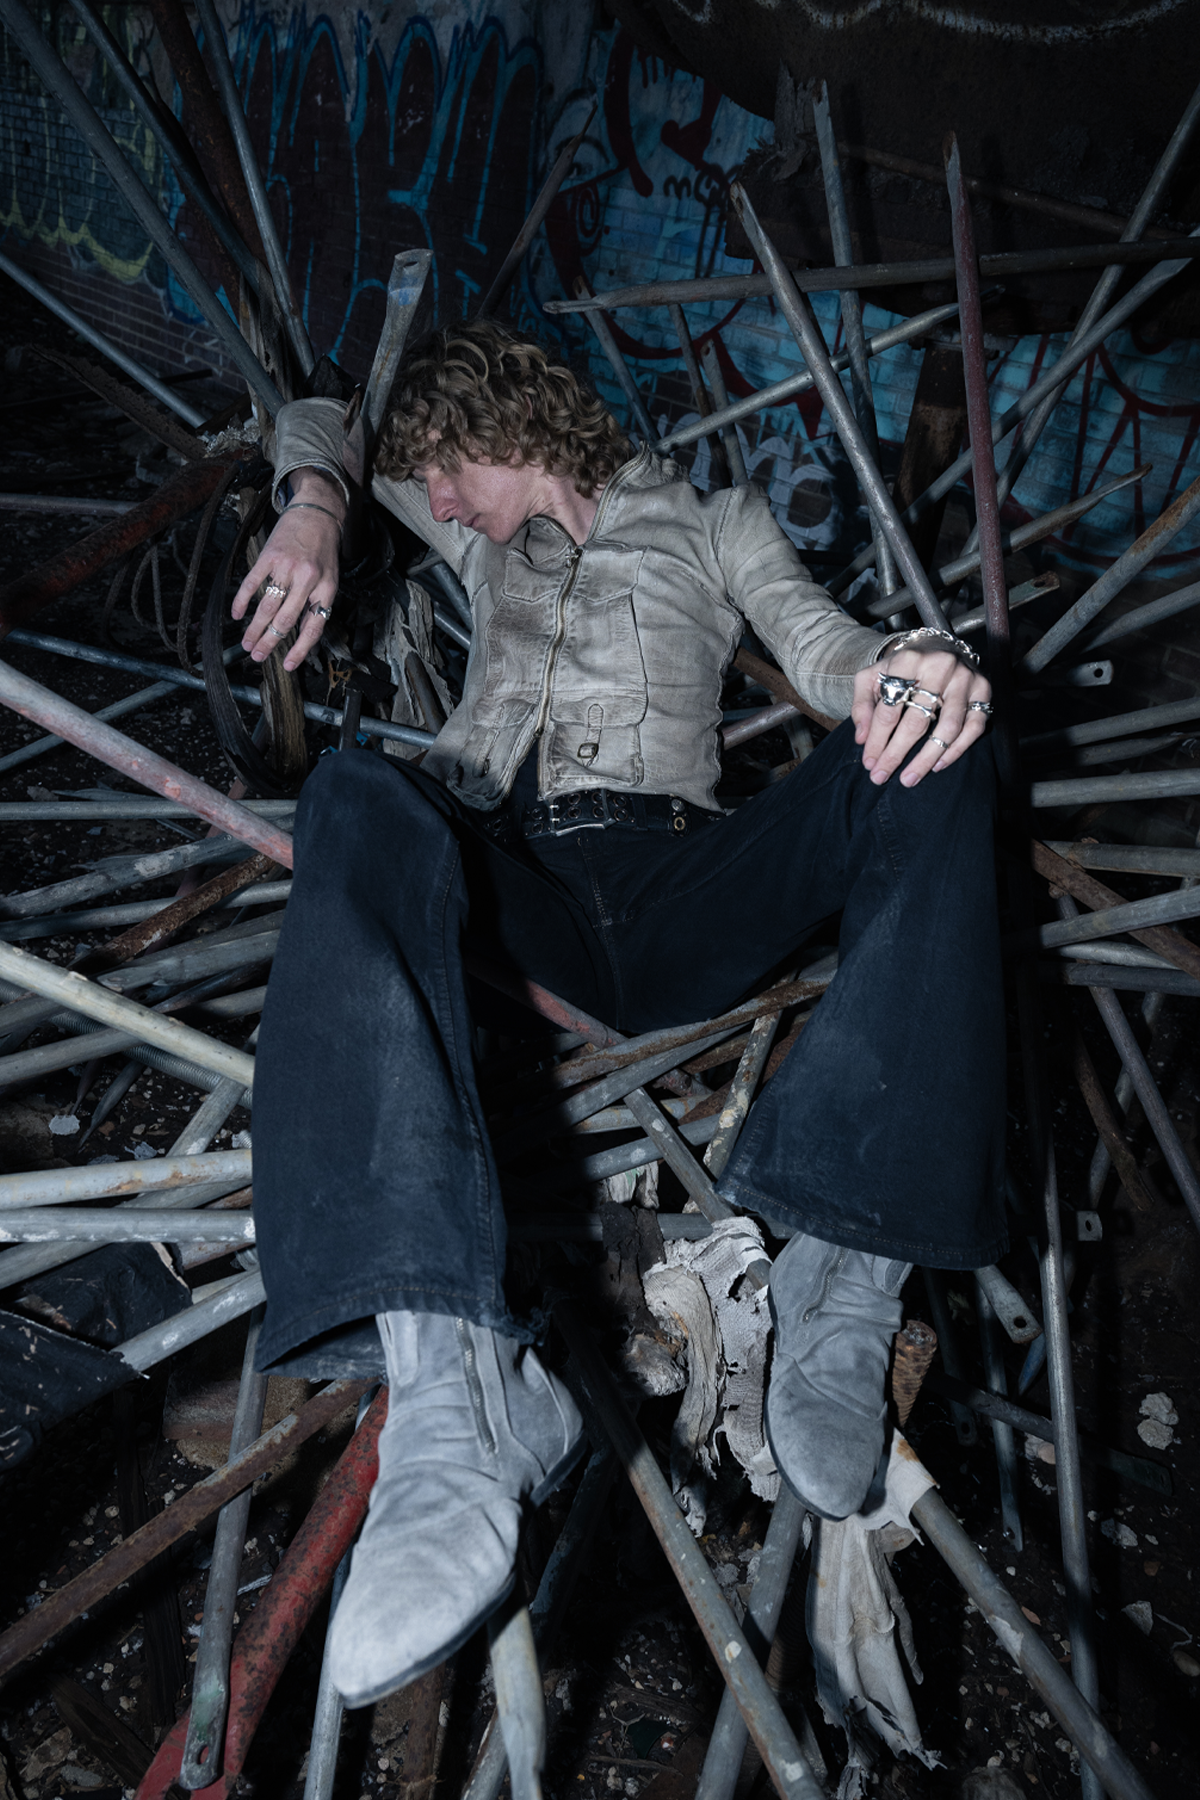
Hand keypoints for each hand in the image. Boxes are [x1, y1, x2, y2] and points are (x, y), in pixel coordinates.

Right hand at [231, 470, 345, 671]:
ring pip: (267, 606)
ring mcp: (287, 567)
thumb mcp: (330, 576)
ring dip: (254, 628)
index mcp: (326, 589)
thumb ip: (317, 602)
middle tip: (256, 656)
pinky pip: (252, 583)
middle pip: (285, 620)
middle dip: (269, 642)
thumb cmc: (323, 548)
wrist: (316, 511)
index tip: (287, 665)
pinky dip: (242, 600)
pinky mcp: (269, 555)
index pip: (313, 627)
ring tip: (246, 642)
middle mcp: (307, 580)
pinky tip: (236, 614)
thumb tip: (299, 633)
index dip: (300, 649)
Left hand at [851, 647, 991, 786]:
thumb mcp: (872, 677)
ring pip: (948, 728)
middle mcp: (940, 666)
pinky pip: (974, 727)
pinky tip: (938, 764)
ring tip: (910, 778)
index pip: (889, 708)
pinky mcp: (983, 689)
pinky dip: (956, 749)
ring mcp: (965, 678)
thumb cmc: (901, 667)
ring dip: (926, 758)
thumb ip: (862, 705)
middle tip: (881, 777)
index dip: (877, 739)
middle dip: (896, 753)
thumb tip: (862, 738)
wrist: (936, 646)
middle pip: (916, 721)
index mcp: (908, 659)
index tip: (869, 762)